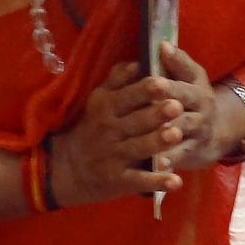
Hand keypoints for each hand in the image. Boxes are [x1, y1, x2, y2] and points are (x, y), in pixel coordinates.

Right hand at [49, 63, 183, 207]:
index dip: (145, 90)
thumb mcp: (98, 100)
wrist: (67, 168)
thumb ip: (117, 80)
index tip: (163, 82)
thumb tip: (137, 62)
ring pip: (139, 148)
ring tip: (176, 134)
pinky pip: (140, 180)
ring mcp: (115, 157)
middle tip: (176, 106)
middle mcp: (111, 131)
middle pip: (136, 121)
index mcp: (107, 108)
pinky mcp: (119, 181)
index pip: (127, 97)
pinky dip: (157, 182)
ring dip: (157, 142)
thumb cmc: (92, 128)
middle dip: (156, 114)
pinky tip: (176, 181)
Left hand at [153, 46, 239, 172]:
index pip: (184, 78)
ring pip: (182, 129)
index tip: (157, 70)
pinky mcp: (193, 151)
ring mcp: (198, 131)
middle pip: (184, 104)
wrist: (216, 133)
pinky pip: (181, 155)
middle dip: (168, 104)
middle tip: (155, 100)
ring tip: (156, 133)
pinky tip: (157, 163)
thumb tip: (162, 43)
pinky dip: (170, 159)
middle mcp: (201, 108)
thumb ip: (177, 62)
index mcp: (196, 87)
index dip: (172, 74)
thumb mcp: (191, 79)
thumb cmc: (192, 100)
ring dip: (169, 132)